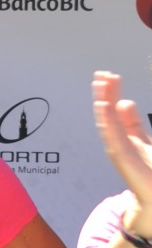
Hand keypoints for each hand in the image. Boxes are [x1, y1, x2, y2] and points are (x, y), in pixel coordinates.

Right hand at [92, 73, 151, 225]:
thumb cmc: (151, 173)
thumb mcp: (146, 143)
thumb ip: (134, 123)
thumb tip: (125, 101)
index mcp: (126, 138)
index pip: (116, 111)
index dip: (112, 93)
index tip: (110, 76)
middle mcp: (119, 143)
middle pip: (109, 114)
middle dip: (105, 94)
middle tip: (101, 75)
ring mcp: (119, 150)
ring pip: (107, 122)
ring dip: (102, 102)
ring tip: (100, 85)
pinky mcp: (122, 156)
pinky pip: (111, 134)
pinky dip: (106, 120)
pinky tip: (104, 105)